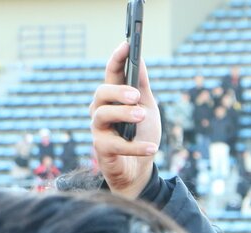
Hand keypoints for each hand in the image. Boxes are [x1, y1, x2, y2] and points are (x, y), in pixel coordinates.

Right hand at [88, 41, 162, 196]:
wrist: (138, 170)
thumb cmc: (140, 134)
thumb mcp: (147, 107)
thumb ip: (141, 85)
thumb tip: (140, 59)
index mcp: (112, 96)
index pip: (111, 72)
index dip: (117, 58)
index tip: (127, 45)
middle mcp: (100, 110)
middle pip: (102, 92)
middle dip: (118, 91)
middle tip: (136, 95)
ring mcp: (98, 130)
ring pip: (103, 115)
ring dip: (124, 114)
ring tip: (142, 115)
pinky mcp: (101, 150)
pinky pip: (116, 145)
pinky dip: (136, 147)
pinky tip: (152, 147)